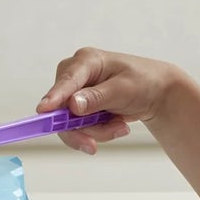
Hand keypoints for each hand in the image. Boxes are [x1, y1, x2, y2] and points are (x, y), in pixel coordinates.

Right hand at [36, 48, 179, 153]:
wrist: (156, 92)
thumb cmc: (144, 82)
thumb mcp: (124, 89)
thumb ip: (97, 97)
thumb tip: (72, 105)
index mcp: (86, 61)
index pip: (66, 80)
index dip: (54, 97)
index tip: (43, 111)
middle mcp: (76, 75)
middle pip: (62, 108)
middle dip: (84, 127)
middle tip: (104, 138)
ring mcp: (75, 92)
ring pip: (69, 123)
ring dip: (95, 132)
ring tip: (120, 127)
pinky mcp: (79, 108)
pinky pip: (78, 128)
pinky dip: (97, 132)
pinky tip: (116, 126)